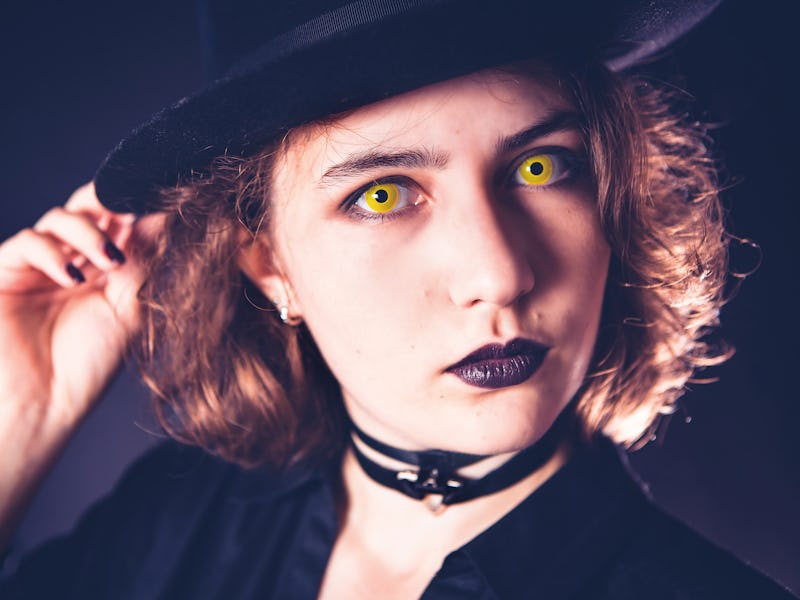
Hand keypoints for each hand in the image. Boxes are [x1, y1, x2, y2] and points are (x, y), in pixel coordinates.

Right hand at [0, 182, 157, 429]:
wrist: (41, 406)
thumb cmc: (85, 366)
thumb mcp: (127, 311)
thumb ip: (142, 265)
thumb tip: (164, 220)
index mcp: (106, 271)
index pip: (122, 224)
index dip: (140, 210)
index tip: (164, 205)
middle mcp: (74, 262)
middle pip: (90, 209)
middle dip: (111, 200)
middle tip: (133, 206)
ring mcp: (39, 266)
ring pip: (61, 218)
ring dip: (89, 232)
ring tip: (111, 261)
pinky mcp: (5, 271)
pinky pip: (28, 242)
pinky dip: (54, 253)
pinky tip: (73, 278)